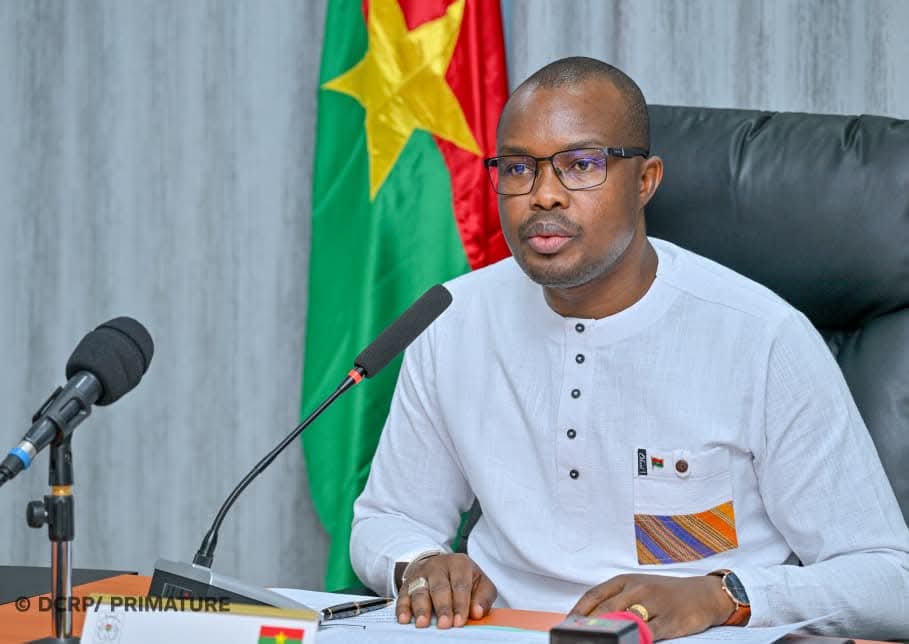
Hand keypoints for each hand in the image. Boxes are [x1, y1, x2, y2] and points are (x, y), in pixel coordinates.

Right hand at [395, 553, 496, 628]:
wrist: (440, 564)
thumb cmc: (463, 578)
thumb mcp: (480, 582)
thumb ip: (483, 597)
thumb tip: (477, 612)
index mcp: (459, 564)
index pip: (460, 585)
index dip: (460, 604)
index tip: (459, 621)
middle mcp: (438, 566)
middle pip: (439, 587)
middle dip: (442, 607)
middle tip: (444, 625)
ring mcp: (421, 574)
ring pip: (420, 590)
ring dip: (421, 608)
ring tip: (422, 623)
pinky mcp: (408, 583)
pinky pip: (403, 595)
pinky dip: (402, 608)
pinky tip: (404, 619)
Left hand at [570, 574, 733, 640]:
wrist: (703, 594)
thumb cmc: (665, 593)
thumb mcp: (638, 589)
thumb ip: (616, 602)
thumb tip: (588, 620)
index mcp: (626, 580)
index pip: (595, 595)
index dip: (578, 611)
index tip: (567, 626)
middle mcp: (638, 589)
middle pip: (606, 610)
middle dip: (589, 626)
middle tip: (579, 638)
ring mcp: (655, 604)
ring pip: (625, 620)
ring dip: (609, 632)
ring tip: (598, 640)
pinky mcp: (670, 620)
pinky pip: (649, 633)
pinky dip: (636, 639)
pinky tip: (628, 642)